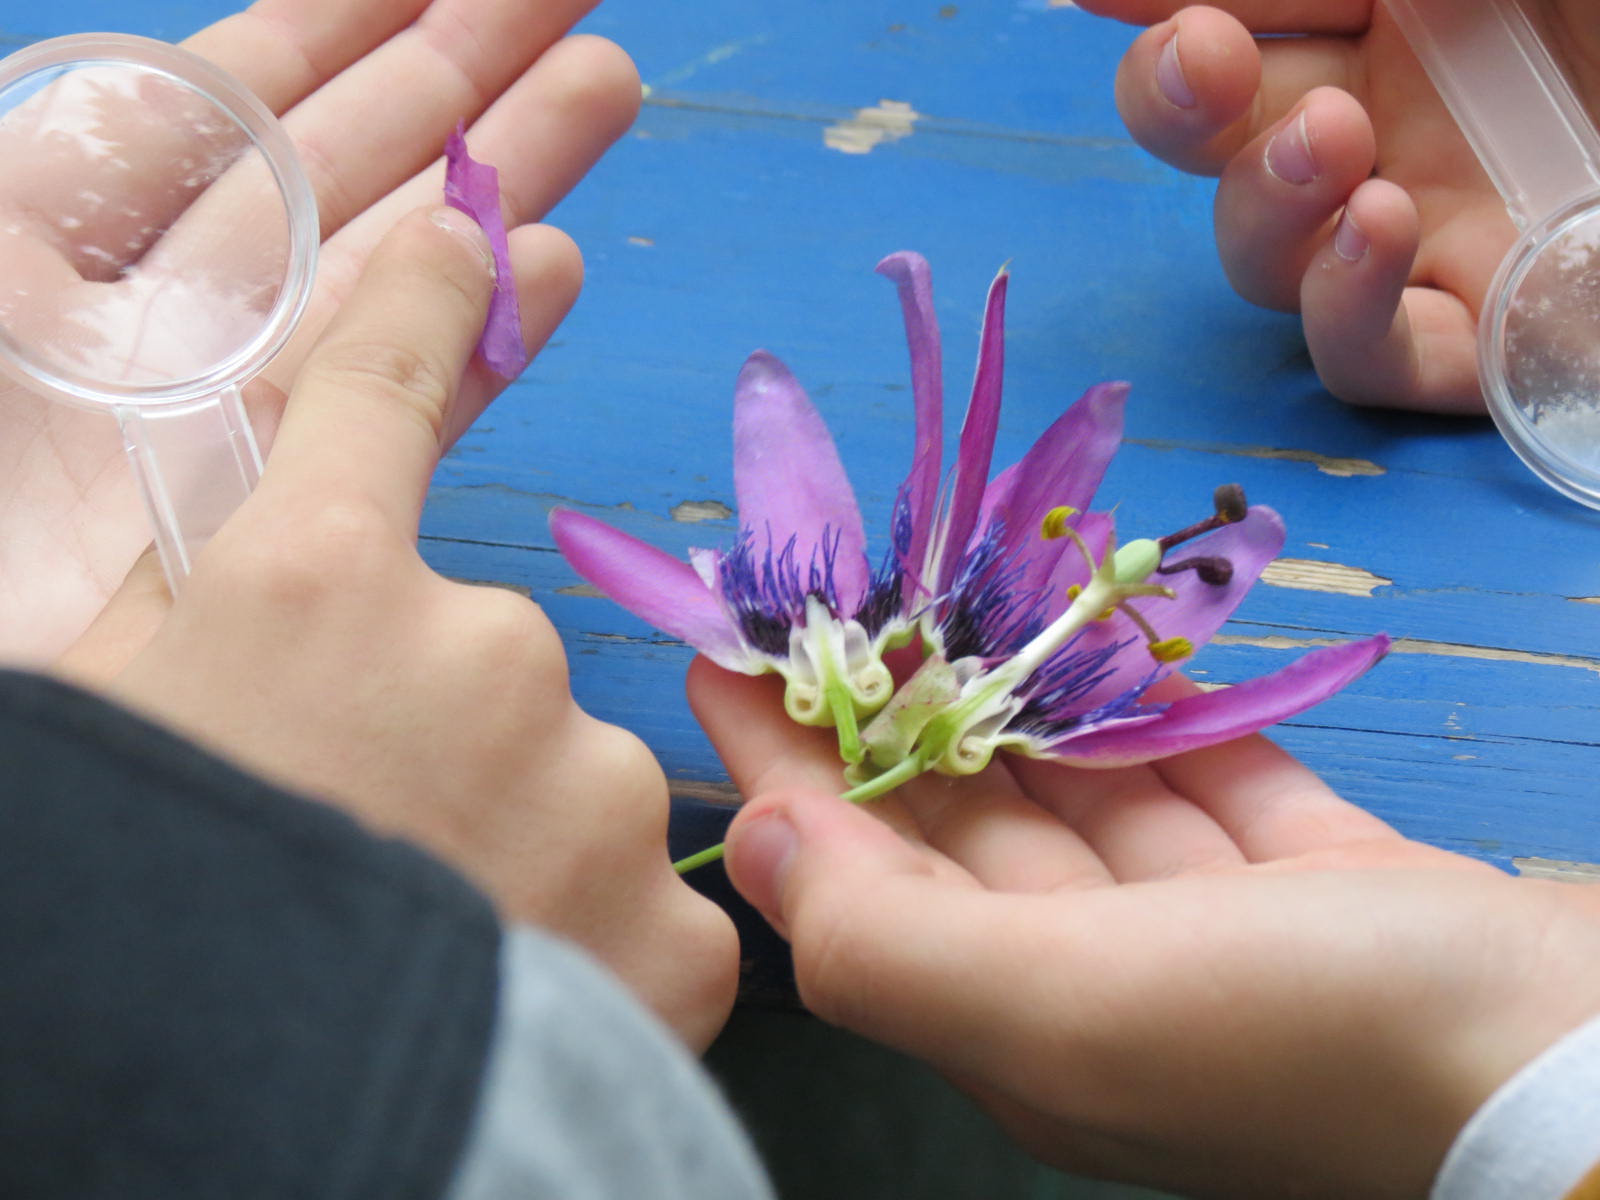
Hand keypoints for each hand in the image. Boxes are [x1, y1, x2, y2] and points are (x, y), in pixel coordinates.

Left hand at [0, 0, 637, 662]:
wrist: (24, 772)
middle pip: (339, 169)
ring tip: (605, 94)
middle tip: (578, 18)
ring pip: (395, 273)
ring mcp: (239, 424)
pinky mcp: (297, 526)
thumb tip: (141, 70)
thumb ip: (46, 179)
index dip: (335, 29)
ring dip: (501, 181)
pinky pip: (407, 410)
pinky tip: (552, 268)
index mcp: (52, 251)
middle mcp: (161, 320)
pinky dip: (483, 339)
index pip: (219, 105)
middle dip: (462, 80)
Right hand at [53, 210, 737, 1050]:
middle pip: (488, 661)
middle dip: (443, 746)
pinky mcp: (670, 931)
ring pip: (571, 791)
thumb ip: (194, 626)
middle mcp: (479, 652)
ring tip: (435, 953)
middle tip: (368, 854)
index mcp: (315, 587)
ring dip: (519, 856)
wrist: (217, 1125)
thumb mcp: (116, 727)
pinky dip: (595, 959)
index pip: (375, 393)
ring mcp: (588, 788)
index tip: (470, 232)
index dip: (423, 306)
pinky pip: (646, 918)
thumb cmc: (133, 910)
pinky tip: (517, 1008)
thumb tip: (261, 572)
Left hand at [690, 657, 1599, 1197]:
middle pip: (961, 828)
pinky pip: (1206, 785)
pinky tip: (1119, 642)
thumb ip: (891, 939)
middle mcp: (1097, 985)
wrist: (1581, 1078)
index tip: (726, 647)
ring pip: (1084, 795)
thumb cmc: (1310, 1039)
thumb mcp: (1068, 1011)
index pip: (854, 878)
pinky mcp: (1314, 885)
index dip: (783, 763)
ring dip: (1025, 697)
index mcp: (1016, 1021)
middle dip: (897, 712)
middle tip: (847, 589)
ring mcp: (1215, 936)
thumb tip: (762, 846)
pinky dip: (1159, 716)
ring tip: (963, 588)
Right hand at [1074, 1, 1599, 413]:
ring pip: (1264, 261)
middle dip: (1175, 107)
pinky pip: (1365, 361)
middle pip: (1216, 146)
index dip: (1164, 17)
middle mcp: (1392, 132)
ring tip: (1332, 143)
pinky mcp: (1485, 340)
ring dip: (1260, 204)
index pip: (1244, 25)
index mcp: (1403, 20)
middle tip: (1200, 64)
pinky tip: (1372, 228)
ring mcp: (1428, 242)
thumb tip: (1174, 3)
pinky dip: (1340, 310)